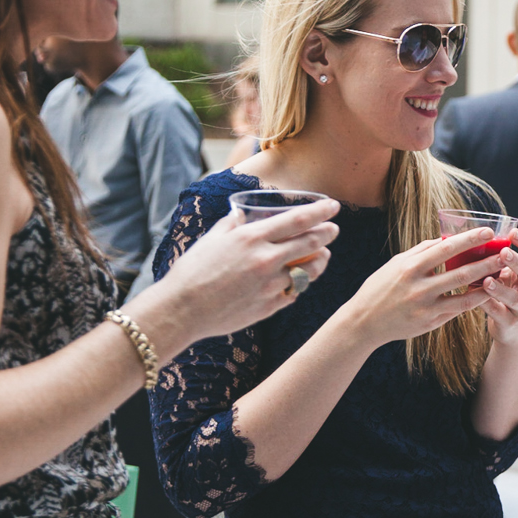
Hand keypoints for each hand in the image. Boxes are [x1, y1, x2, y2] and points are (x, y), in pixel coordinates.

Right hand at [158, 199, 339, 339]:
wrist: (182, 310)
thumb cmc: (192, 271)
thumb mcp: (211, 239)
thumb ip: (231, 225)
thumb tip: (241, 215)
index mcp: (251, 238)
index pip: (297, 220)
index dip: (320, 212)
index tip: (334, 207)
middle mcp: (265, 260)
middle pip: (310, 244)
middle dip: (327, 234)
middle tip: (335, 230)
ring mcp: (270, 285)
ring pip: (309, 272)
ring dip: (320, 262)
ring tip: (323, 256)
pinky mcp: (269, 307)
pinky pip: (293, 294)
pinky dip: (298, 286)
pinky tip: (299, 282)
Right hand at [347, 226, 499, 346]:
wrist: (364, 321)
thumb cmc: (380, 287)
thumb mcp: (396, 264)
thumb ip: (421, 251)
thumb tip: (445, 238)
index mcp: (410, 266)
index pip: (445, 248)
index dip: (469, 239)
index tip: (487, 231)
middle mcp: (419, 286)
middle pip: (460, 271)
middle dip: (486, 261)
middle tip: (505, 252)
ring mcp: (426, 307)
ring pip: (464, 294)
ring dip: (486, 283)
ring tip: (503, 273)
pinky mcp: (430, 322)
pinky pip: (458, 310)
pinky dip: (474, 300)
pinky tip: (488, 292)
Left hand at [480, 227, 517, 345]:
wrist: (510, 328)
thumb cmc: (501, 293)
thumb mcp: (502, 274)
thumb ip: (492, 259)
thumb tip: (466, 237)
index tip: (513, 232)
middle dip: (517, 262)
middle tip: (504, 253)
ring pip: (515, 297)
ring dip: (501, 288)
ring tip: (487, 281)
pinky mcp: (511, 322)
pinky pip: (500, 314)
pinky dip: (488, 306)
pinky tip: (477, 299)